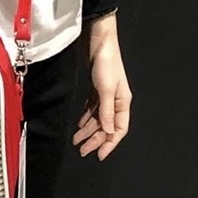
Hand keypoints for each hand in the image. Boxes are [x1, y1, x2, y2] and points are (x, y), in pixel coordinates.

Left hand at [73, 13, 131, 160]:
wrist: (98, 42)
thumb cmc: (105, 64)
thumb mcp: (105, 89)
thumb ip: (106, 111)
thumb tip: (108, 132)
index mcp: (122, 102)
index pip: (118, 129)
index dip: (109, 143)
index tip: (99, 155)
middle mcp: (115, 101)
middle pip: (106, 126)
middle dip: (95, 139)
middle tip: (82, 150)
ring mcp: (105, 95)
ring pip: (97, 119)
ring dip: (87, 130)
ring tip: (76, 140)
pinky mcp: (96, 89)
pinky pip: (92, 109)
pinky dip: (85, 118)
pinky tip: (78, 125)